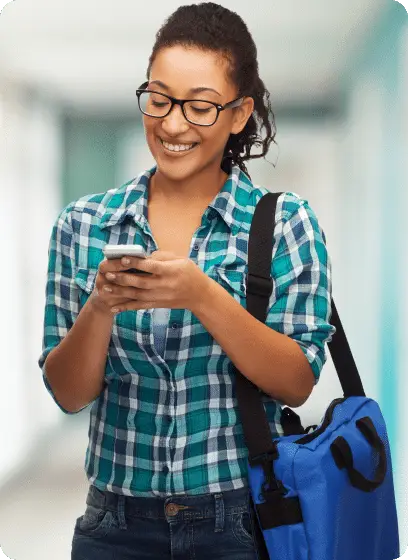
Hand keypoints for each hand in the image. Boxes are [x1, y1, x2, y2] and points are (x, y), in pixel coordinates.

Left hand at [92, 250, 210, 315]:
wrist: (200, 295)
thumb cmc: (190, 272)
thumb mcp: (180, 259)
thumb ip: (162, 256)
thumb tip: (142, 256)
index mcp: (170, 271)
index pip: (151, 267)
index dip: (136, 263)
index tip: (123, 258)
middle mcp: (164, 285)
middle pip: (140, 282)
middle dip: (123, 278)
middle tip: (108, 273)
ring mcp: (159, 296)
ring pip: (136, 295)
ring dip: (120, 292)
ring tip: (105, 289)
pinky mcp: (157, 304)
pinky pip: (139, 306)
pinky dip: (126, 307)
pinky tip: (114, 308)